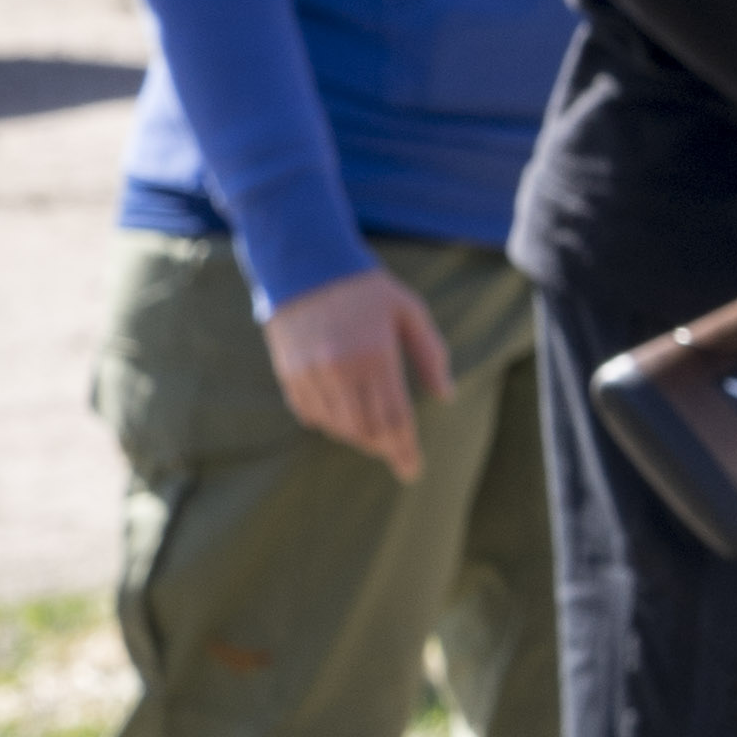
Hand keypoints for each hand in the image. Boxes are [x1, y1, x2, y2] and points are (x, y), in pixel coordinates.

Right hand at [262, 267, 450, 477]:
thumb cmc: (367, 289)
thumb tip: (446, 396)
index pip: (393, 417)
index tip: (412, 471)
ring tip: (377, 442)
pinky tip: (345, 424)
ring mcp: (310, 373)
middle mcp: (339, 370)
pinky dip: (330, 426)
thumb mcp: (410, 311)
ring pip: (337, 426)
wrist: (306, 265)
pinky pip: (310, 414)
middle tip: (399, 456)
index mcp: (374, 355)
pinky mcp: (289, 373)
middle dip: (385, 448)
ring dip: (358, 439)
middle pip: (365, 428)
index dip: (404, 449)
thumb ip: (430, 354)